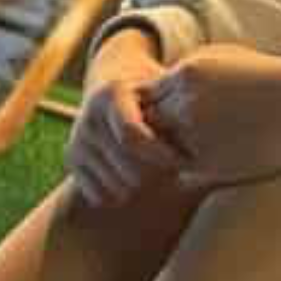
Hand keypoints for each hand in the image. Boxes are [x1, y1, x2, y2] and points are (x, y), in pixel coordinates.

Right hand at [66, 29, 178, 208]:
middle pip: (127, 167)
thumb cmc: (151, 91)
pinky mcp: (71, 160)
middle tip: (177, 170)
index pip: (133, 135)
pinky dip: (122, 194)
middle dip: (156, 172)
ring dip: (142, 186)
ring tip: (158, 172)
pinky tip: (137, 179)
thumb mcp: (164, 87)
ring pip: (116, 185)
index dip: (161, 154)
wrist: (111, 84)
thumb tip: (209, 120)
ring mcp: (77, 140)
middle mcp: (88, 116)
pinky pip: (100, 195)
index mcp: (111, 93)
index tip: (184, 161)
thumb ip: (180, 102)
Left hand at [139, 44, 280, 191]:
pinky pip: (186, 172)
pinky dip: (197, 168)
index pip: (146, 97)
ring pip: (166, 150)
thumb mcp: (224, 58)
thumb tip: (161, 86)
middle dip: (162, 130)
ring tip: (215, 141)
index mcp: (187, 74)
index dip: (160, 107)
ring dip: (178, 151)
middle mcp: (187, 104)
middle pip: (151, 124)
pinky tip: (227, 153)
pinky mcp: (212, 164)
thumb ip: (187, 72)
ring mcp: (197, 135)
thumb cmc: (271, 78)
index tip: (180, 111)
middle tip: (191, 131)